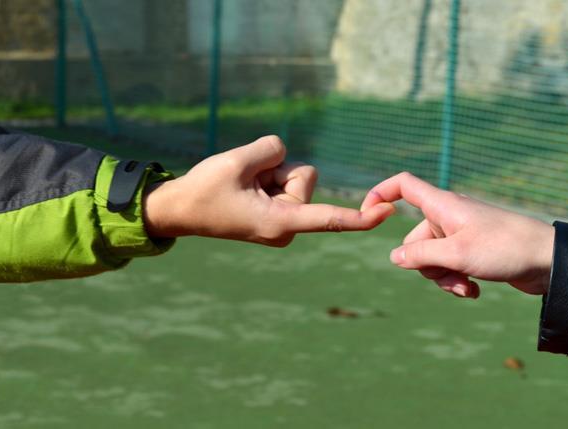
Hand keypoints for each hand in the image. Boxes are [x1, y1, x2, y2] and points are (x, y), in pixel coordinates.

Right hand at [143, 136, 394, 245]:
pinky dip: (266, 176)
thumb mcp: (237, 161)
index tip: (387, 215)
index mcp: (280, 222)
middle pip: (305, 176)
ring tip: (241, 186)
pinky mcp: (278, 213)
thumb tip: (285, 153)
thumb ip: (272, 149)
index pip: (329, 218)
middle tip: (243, 181)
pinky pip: (285, 180)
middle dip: (278, 169)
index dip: (360, 216)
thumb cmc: (204, 190)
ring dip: (269, 172)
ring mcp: (283, 221)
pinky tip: (243, 187)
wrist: (180, 210)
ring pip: (295, 176)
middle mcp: (287, 226)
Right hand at [361, 172, 554, 297]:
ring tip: (465, 288)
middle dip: (425, 265)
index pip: (404, 185)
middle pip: (414, 238)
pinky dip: (456, 279)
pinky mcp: (473, 251)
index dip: (381, 192)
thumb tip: (394, 257)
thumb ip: (420, 255)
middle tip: (450, 276)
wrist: (549, 261)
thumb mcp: (456, 254)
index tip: (368, 212)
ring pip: (432, 257)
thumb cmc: (505, 248)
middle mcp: (449, 217)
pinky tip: (474, 292)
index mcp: (443, 206)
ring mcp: (461, 234)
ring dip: (443, 277)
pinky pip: (450, 266)